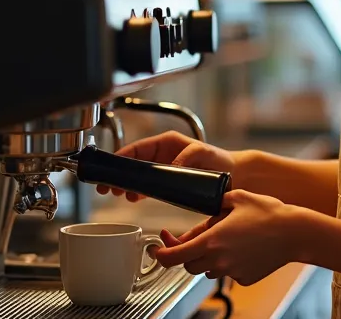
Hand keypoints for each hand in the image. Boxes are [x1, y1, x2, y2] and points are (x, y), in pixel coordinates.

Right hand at [96, 131, 235, 201]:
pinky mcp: (169, 181)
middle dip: (119, 173)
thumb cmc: (220, 159)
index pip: (137, 148)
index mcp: (166, 142)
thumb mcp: (202, 152)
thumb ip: (186, 157)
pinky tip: (132, 197)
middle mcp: (163, 154)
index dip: (121, 157)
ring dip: (127, 183)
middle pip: (133, 163)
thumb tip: (170, 167)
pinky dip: (138, 190)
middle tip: (107, 186)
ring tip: (117, 193)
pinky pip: (148, 184)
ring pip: (138, 175)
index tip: (110, 168)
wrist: (233, 175)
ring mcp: (165, 167)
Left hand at [153, 190, 299, 285]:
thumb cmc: (269, 213)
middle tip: (194, 237)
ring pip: (207, 270)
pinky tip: (242, 247)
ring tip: (224, 239)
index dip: (160, 253)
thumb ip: (214, 205)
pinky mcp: (245, 278)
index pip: (172, 257)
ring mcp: (232, 271)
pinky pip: (228, 272)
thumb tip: (204, 210)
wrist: (296, 232)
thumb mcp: (236, 198)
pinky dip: (228, 263)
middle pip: (188, 265)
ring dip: (208, 258)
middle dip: (187, 252)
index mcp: (211, 240)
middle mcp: (218, 260)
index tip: (157, 247)